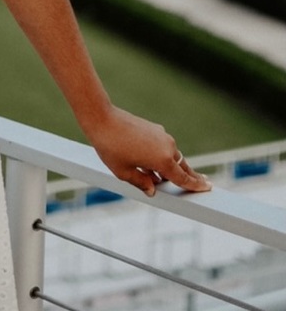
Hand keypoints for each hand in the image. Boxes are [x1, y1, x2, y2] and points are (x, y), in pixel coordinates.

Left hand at [83, 105, 211, 196]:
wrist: (103, 119)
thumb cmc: (111, 147)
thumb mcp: (123, 172)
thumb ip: (141, 183)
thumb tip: (152, 191)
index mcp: (163, 161)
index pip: (183, 178)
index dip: (195, 186)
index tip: (207, 189)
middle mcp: (168, 147)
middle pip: (183, 166)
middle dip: (192, 176)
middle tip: (204, 183)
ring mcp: (163, 136)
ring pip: (173, 156)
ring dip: (174, 167)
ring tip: (175, 179)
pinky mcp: (156, 128)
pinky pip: (164, 146)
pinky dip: (164, 156)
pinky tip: (153, 164)